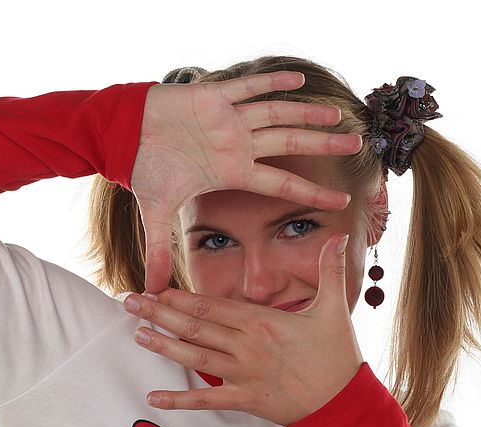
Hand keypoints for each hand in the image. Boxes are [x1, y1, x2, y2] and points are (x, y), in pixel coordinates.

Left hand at [122, 234, 363, 425]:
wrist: (344, 404)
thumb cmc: (337, 357)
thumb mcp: (334, 310)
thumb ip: (329, 271)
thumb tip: (338, 236)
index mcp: (261, 322)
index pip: (212, 306)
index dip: (181, 297)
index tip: (156, 287)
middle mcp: (246, 346)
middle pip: (195, 327)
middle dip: (160, 313)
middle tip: (129, 303)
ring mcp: (243, 375)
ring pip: (195, 358)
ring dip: (164, 347)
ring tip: (137, 335)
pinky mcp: (245, 401)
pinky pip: (206, 401)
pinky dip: (178, 401)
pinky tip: (153, 398)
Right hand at [130, 71, 362, 292]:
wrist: (122, 136)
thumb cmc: (144, 168)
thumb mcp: (156, 213)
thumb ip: (160, 251)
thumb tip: (151, 291)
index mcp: (232, 170)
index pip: (281, 185)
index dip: (311, 194)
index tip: (342, 203)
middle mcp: (237, 144)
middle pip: (290, 143)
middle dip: (323, 144)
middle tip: (358, 144)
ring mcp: (228, 119)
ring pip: (277, 114)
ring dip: (307, 113)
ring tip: (338, 112)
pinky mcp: (212, 96)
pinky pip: (247, 88)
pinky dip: (271, 82)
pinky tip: (299, 79)